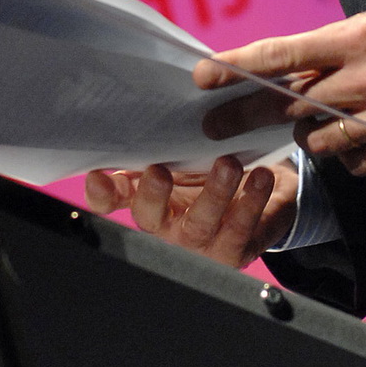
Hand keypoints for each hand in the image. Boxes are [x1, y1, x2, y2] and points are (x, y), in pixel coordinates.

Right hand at [83, 154, 298, 268]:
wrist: (266, 187)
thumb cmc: (216, 168)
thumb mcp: (188, 155)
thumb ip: (165, 143)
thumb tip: (147, 115)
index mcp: (149, 199)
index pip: (113, 201)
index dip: (102, 194)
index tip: (98, 176)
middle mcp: (168, 226)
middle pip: (149, 218)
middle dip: (152, 196)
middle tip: (159, 171)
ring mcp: (200, 243)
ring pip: (200, 224)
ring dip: (214, 193)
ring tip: (229, 164)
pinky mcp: (234, 251)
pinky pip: (240, 230)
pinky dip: (252, 202)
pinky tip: (261, 176)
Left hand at [193, 7, 365, 174]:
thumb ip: (322, 52)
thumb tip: (271, 73)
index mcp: (354, 40)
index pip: (282, 55)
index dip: (237, 67)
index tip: (203, 77)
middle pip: (288, 106)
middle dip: (245, 115)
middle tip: (214, 126)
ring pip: (317, 140)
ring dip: (307, 134)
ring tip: (319, 120)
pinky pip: (353, 164)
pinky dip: (346, 155)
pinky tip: (356, 138)